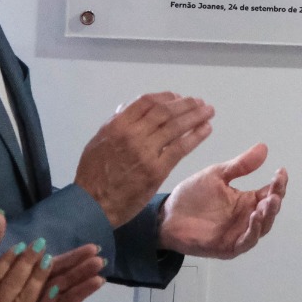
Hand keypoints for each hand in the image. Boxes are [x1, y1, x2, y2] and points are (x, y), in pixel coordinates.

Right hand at [75, 93, 215, 226]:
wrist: (94, 204)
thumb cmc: (93, 174)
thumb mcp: (98, 142)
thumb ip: (115, 124)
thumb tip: (129, 108)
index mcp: (118, 125)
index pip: (147, 102)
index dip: (166, 97)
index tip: (178, 97)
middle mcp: (133, 134)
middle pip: (165, 112)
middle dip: (185, 104)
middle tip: (200, 102)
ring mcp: (146, 152)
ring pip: (175, 127)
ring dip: (195, 116)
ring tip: (208, 111)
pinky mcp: (157, 170)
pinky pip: (180, 149)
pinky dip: (195, 137)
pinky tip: (205, 129)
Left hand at [159, 144, 286, 258]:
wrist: (167, 216)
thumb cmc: (192, 196)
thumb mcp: (217, 175)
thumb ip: (240, 165)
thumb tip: (263, 148)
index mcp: (246, 201)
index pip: (269, 192)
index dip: (278, 183)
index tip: (280, 171)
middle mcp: (246, 218)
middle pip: (269, 211)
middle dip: (275, 200)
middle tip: (275, 190)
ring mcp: (238, 234)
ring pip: (261, 228)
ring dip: (267, 216)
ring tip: (268, 202)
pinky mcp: (228, 247)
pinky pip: (245, 242)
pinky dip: (252, 231)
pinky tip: (254, 218)